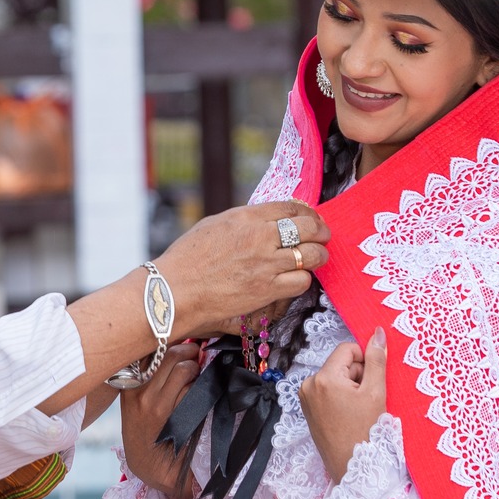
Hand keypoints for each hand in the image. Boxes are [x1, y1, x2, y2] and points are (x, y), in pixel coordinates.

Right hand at [121, 340, 202, 498]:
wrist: (151, 467)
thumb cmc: (149, 429)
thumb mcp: (139, 399)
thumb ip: (153, 373)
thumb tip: (180, 342)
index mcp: (127, 383)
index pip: (150, 348)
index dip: (170, 340)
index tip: (182, 341)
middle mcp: (138, 391)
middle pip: (170, 353)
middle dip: (189, 351)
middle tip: (197, 355)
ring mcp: (154, 405)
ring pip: (183, 369)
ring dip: (196, 370)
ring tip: (197, 377)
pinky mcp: (173, 418)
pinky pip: (192, 391)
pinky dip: (201, 390)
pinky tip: (200, 397)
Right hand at [154, 201, 329, 337]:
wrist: (175, 291)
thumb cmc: (187, 259)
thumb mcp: (215, 225)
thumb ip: (243, 221)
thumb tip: (265, 221)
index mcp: (246, 217)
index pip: (291, 208)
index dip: (308, 213)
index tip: (312, 219)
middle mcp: (260, 236)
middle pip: (309, 227)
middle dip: (321, 231)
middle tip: (323, 237)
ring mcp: (266, 264)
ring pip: (312, 255)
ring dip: (317, 257)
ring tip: (315, 259)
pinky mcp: (268, 289)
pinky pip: (302, 281)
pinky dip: (303, 280)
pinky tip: (295, 280)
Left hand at [299, 329, 387, 484]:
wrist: (353, 469)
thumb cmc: (365, 432)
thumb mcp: (375, 392)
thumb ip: (376, 359)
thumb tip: (377, 332)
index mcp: (323, 378)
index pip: (347, 349)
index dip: (364, 360)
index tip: (373, 380)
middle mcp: (308, 385)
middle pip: (340, 364)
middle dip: (357, 376)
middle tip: (366, 400)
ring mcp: (306, 398)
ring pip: (336, 378)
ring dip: (350, 388)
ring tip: (358, 410)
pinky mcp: (308, 410)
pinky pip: (328, 392)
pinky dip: (341, 398)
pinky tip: (349, 415)